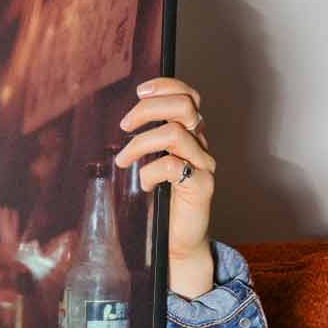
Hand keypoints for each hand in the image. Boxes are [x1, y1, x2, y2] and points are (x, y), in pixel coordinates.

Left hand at [113, 75, 214, 297]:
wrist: (178, 241)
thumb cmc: (162, 201)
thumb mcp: (152, 162)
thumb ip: (148, 140)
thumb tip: (125, 120)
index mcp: (191, 135)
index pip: (188, 96)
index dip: (166, 87)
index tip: (139, 91)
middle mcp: (201, 145)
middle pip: (184, 106)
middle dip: (147, 109)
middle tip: (124, 126)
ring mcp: (204, 165)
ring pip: (173, 134)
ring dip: (139, 144)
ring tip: (123, 161)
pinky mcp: (201, 186)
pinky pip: (171, 166)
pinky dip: (150, 172)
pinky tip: (145, 185)